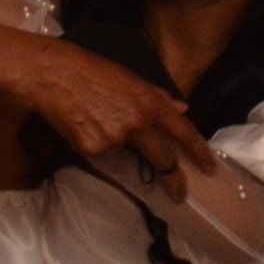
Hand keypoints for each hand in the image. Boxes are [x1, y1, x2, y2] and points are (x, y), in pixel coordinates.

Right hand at [21, 42, 212, 174]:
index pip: (183, 130)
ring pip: (124, 154)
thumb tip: (183, 108)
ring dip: (117, 147)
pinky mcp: (93, 150)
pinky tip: (82, 126)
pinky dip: (95, 146)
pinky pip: (101, 155)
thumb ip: (157, 96)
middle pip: (163, 158)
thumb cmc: (89, 70)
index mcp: (149, 102)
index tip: (210, 167)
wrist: (52, 74)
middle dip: (174, 178)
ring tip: (96, 121)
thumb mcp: (129, 77)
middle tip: (180, 192)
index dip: (198, 150)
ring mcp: (115, 138)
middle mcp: (137, 122)